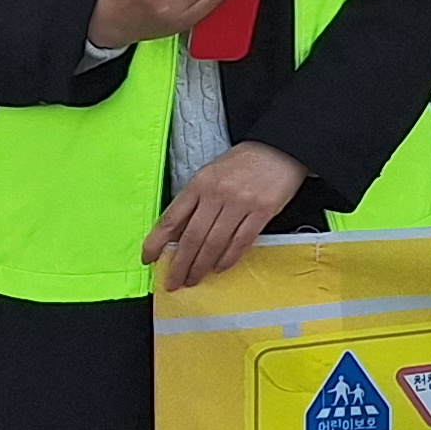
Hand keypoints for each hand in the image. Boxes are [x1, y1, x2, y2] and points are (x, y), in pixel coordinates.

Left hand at [145, 140, 305, 291]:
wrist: (281, 147)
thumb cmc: (243, 162)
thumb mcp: (211, 173)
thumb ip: (195, 201)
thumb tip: (177, 234)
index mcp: (200, 183)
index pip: (172, 218)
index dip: (156, 242)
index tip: (148, 258)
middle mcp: (218, 193)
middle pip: (192, 237)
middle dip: (179, 264)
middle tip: (173, 282)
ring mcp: (241, 203)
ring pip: (214, 243)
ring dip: (201, 266)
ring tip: (193, 279)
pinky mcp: (262, 211)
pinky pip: (241, 241)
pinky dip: (228, 258)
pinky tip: (219, 268)